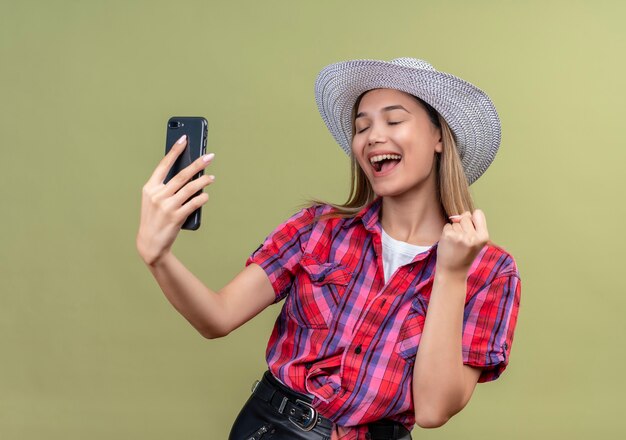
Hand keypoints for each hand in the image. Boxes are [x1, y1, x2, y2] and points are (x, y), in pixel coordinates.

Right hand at [136, 135, 214, 265]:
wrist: (150, 243)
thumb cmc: (154, 218)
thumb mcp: (153, 200)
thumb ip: (166, 187)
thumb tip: (188, 173)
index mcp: (150, 188)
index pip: (164, 165)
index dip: (175, 151)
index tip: (184, 139)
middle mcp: (157, 195)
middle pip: (182, 175)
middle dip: (197, 164)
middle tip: (209, 156)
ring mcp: (166, 206)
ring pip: (190, 188)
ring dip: (203, 181)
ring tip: (211, 177)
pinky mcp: (176, 217)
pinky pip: (194, 203)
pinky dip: (202, 198)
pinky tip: (206, 195)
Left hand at [435, 210, 488, 276]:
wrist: (453, 271)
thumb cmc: (464, 255)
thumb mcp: (475, 241)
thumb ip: (472, 226)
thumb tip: (461, 214)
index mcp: (483, 237)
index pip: (478, 214)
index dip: (472, 219)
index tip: (470, 230)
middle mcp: (473, 236)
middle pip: (465, 217)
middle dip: (462, 226)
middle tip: (461, 241)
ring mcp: (460, 236)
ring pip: (455, 222)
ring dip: (454, 230)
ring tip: (455, 244)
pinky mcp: (448, 236)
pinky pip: (447, 226)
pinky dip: (446, 233)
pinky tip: (449, 243)